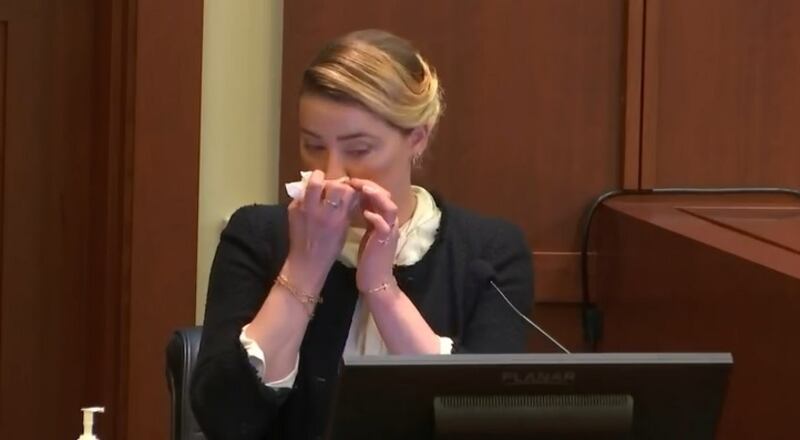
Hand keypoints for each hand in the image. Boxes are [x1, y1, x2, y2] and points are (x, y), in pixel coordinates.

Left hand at [284, 170, 357, 290]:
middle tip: (333, 186)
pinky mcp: (293, 209)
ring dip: (318, 179)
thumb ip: (347, 211)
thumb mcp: (344, 230)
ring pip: (313, 183)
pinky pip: (302, 194)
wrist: (307, 262)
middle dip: (335, 182)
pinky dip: (307, 192)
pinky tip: (309, 199)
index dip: (349, 187)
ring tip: (320, 185)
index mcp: (338, 218)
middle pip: (332, 184)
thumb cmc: (329, 249)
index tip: (348, 188)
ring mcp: (306, 209)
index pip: (347, 191)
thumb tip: (352, 195)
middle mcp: (322, 211)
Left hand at [347, 178, 398, 292]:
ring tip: (363, 188)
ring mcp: (390, 232)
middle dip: (371, 186)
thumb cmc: (369, 259)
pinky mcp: (385, 242)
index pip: (380, 196)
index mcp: (385, 221)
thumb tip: (354, 201)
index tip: (352, 181)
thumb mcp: (367, 234)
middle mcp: (390, 224)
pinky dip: (376, 217)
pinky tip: (365, 213)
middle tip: (355, 180)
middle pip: (387, 197)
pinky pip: (384, 225)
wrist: (375, 281)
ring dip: (377, 196)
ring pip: (390, 207)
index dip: (367, 186)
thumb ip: (366, 218)